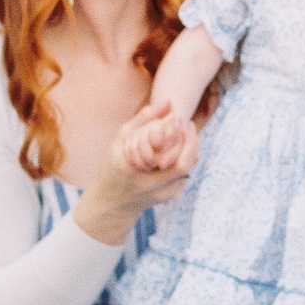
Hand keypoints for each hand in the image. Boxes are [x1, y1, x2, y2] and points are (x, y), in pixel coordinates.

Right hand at [76, 100, 193, 245]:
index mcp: (131, 168)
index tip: (179, 118)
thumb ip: (143, 119)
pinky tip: (180, 151)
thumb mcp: (120, 140)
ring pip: (187, 170)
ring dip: (190, 150)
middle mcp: (147, 185)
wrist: (113, 202)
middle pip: (183, 165)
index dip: (179, 135)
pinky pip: (184, 177)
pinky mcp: (168, 197)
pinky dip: (185, 161)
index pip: (167, 154)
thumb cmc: (114, 166)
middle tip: (189, 126)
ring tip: (186, 135)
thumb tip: (168, 102)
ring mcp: (160, 194)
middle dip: (192, 142)